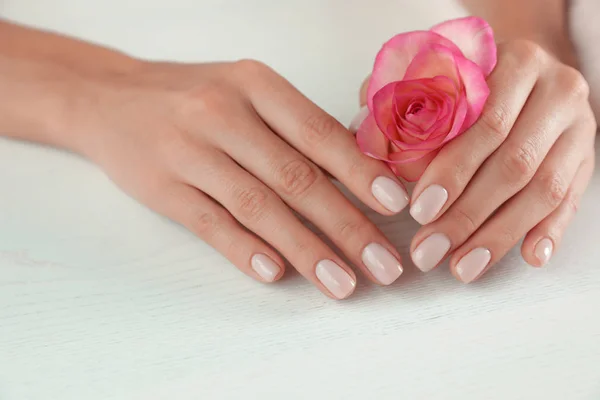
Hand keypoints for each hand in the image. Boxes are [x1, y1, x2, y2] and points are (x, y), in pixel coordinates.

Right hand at [70, 60, 409, 298]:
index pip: (319, 133)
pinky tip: (277, 274)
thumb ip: (295, 128)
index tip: (396, 207)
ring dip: (306, 250)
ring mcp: (188, 151)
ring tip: (343, 282)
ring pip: (258, 206)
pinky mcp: (161, 187)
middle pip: (296, 177)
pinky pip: (210, 223)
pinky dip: (245, 250)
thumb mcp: (246, 91)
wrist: (108, 97)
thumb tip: (358, 172)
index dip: (361, 172)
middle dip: (347, 225)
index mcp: (255, 84)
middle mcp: (222, 113)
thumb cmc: (193, 96)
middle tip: (384, 264)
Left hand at [403, 40, 595, 281]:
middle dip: (467, 215)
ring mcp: (578, 125)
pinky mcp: (587, 155)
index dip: (452, 172)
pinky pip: (572, 199)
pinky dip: (549, 230)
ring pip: (544, 190)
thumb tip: (379, 151)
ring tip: (462, 267)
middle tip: (429, 251)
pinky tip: (529, 257)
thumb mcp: (430, 76)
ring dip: (499, 235)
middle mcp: (556, 89)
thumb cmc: (465, 78)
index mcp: (515, 62)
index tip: (418, 211)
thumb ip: (400, 104)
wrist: (526, 68)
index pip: (484, 125)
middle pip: (514, 164)